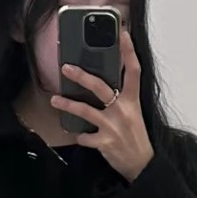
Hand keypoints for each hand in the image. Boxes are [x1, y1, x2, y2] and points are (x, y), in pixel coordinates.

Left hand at [51, 30, 154, 182]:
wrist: (141, 164)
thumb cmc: (135, 136)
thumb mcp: (133, 113)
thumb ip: (121, 98)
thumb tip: (103, 84)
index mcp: (132, 100)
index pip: (133, 71)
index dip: (128, 51)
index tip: (123, 33)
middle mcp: (123, 110)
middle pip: (101, 87)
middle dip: (82, 76)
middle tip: (66, 67)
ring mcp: (113, 126)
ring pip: (86, 111)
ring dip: (68, 105)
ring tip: (55, 100)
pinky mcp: (105, 142)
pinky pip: (86, 137)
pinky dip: (80, 136)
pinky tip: (78, 135)